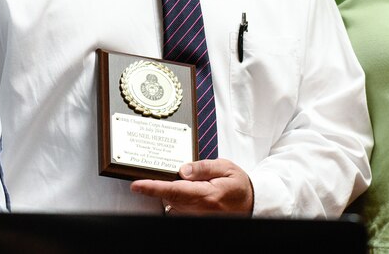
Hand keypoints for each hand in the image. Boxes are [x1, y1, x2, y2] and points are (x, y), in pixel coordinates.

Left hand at [129, 159, 253, 214]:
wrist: (251, 204)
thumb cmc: (238, 185)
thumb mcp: (224, 167)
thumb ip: (202, 167)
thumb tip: (182, 170)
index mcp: (207, 195)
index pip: (174, 191)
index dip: (153, 188)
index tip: (136, 185)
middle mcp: (199, 211)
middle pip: (169, 196)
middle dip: (169, 183)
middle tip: (188, 175)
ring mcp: (196, 219)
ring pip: (172, 204)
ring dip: (176, 193)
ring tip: (199, 186)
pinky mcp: (194, 221)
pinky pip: (178, 210)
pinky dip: (180, 201)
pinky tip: (195, 195)